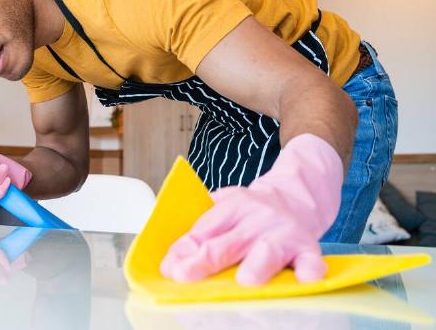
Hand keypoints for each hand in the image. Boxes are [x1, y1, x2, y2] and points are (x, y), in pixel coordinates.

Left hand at [161, 134, 342, 285]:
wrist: (296, 198)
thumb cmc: (251, 213)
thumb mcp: (225, 207)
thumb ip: (202, 228)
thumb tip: (171, 260)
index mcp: (232, 206)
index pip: (203, 230)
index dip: (184, 251)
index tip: (168, 268)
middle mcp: (257, 219)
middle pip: (228, 243)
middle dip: (204, 261)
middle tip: (184, 275)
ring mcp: (283, 234)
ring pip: (267, 252)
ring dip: (256, 266)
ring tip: (245, 280)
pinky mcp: (308, 249)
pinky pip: (311, 262)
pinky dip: (309, 271)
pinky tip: (304, 279)